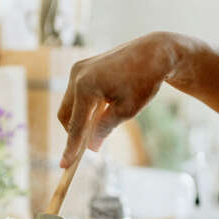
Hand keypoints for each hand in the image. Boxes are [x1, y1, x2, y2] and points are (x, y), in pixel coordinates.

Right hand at [57, 32, 179, 166]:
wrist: (153, 52)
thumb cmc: (144, 81)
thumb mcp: (127, 110)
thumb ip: (104, 128)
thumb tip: (90, 147)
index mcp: (86, 87)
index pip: (76, 125)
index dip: (71, 148)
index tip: (65, 166)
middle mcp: (77, 76)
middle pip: (65, 115)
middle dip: (74, 132)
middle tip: (86, 148)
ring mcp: (78, 69)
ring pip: (69, 104)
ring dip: (80, 119)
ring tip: (100, 125)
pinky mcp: (82, 67)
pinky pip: (76, 93)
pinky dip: (84, 106)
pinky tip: (101, 110)